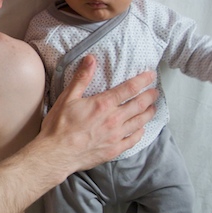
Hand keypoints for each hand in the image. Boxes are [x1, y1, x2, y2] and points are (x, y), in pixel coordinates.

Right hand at [38, 55, 157, 178]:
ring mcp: (116, 136)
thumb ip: (82, 78)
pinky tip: (141, 129)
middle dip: (150, 96)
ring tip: (152, 108)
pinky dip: (140, 132)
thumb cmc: (59, 126)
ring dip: (148, 113)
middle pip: (139, 105)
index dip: (143, 80)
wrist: (56, 153)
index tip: (151, 76)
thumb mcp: (68, 97)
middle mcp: (114, 119)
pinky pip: (133, 140)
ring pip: (140, 122)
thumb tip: (91, 59)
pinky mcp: (114, 150)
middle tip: (155, 92)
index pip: (129, 88)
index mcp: (103, 104)